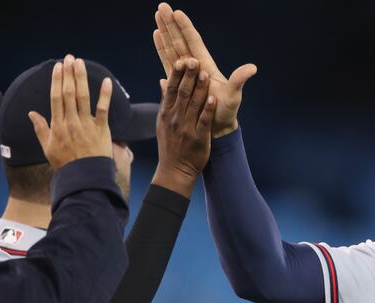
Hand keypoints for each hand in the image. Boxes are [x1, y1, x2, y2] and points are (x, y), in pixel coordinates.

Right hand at [29, 55, 112, 169]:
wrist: (84, 177)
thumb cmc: (66, 163)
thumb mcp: (48, 147)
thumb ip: (41, 129)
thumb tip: (32, 113)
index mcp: (58, 125)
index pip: (56, 97)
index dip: (56, 80)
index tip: (57, 67)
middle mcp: (71, 121)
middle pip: (68, 93)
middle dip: (68, 74)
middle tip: (69, 58)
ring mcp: (86, 124)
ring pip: (83, 97)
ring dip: (81, 78)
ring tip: (80, 63)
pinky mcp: (101, 129)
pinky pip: (103, 109)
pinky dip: (105, 95)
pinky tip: (107, 81)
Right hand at [153, 2, 255, 137]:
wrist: (217, 127)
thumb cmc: (226, 111)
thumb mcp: (233, 95)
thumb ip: (239, 80)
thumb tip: (252, 68)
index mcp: (206, 65)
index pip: (194, 42)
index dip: (186, 28)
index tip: (177, 13)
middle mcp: (195, 66)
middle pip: (181, 40)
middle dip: (171, 24)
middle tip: (162, 6)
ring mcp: (185, 72)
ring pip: (172, 47)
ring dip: (165, 31)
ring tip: (157, 15)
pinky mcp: (178, 81)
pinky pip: (167, 61)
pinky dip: (162, 48)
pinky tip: (156, 36)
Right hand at [153, 57, 216, 197]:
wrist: (175, 171)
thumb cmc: (171, 145)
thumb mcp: (162, 123)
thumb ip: (165, 101)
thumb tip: (163, 81)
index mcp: (166, 113)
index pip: (171, 90)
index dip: (176, 74)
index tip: (181, 60)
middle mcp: (174, 119)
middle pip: (181, 94)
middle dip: (188, 76)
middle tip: (193, 60)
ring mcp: (186, 128)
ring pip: (192, 105)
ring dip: (199, 88)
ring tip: (204, 73)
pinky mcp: (198, 138)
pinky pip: (203, 121)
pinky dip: (207, 110)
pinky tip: (212, 98)